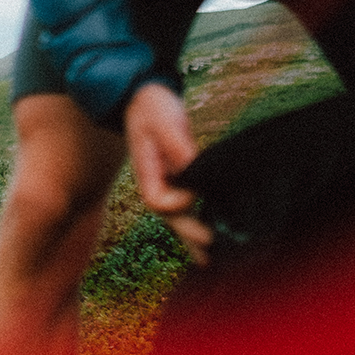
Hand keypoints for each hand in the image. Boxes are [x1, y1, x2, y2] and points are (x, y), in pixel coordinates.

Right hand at [123, 81, 212, 263]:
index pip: (160, 202)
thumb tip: (196, 172)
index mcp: (147, 171)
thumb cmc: (152, 106)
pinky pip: (183, 208)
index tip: (199, 192)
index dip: (181, 202)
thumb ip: (178, 148)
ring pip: (176, 219)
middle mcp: (154, 182)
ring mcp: (162, 183)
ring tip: (209, 259)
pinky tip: (209, 233)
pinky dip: (195, 223)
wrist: (142, 95)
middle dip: (190, 236)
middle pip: (170, 219)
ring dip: (192, 238)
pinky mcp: (174, 179)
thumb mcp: (164, 122)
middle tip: (212, 250)